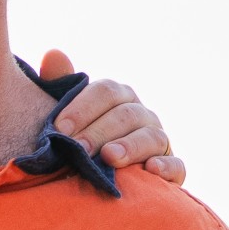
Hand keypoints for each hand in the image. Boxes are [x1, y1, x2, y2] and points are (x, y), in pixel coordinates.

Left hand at [38, 49, 184, 185]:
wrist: (99, 175)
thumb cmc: (80, 137)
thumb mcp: (68, 113)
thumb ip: (61, 85)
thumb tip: (52, 54)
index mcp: (118, 97)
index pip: (105, 91)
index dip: (82, 108)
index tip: (59, 128)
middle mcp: (141, 114)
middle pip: (125, 115)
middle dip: (99, 131)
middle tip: (77, 148)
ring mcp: (158, 140)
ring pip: (151, 137)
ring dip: (130, 146)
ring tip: (109, 157)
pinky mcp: (170, 167)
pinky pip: (176, 165)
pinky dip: (166, 167)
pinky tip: (150, 169)